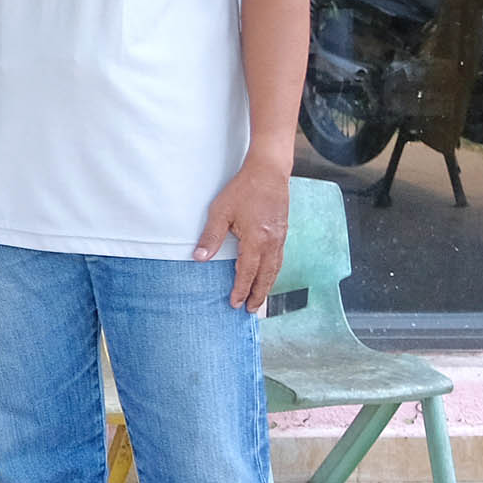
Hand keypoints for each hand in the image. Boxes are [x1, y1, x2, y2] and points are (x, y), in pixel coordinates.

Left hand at [195, 159, 290, 312]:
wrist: (269, 172)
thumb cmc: (243, 190)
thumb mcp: (220, 211)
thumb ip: (211, 236)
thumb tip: (199, 258)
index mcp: (256, 241)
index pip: (247, 272)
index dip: (240, 289)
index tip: (234, 303)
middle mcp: (272, 243)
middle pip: (266, 276)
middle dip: (258, 295)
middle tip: (251, 311)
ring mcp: (280, 238)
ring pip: (275, 269)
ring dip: (267, 285)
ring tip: (260, 299)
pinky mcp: (283, 231)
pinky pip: (279, 258)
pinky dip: (273, 272)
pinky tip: (268, 275)